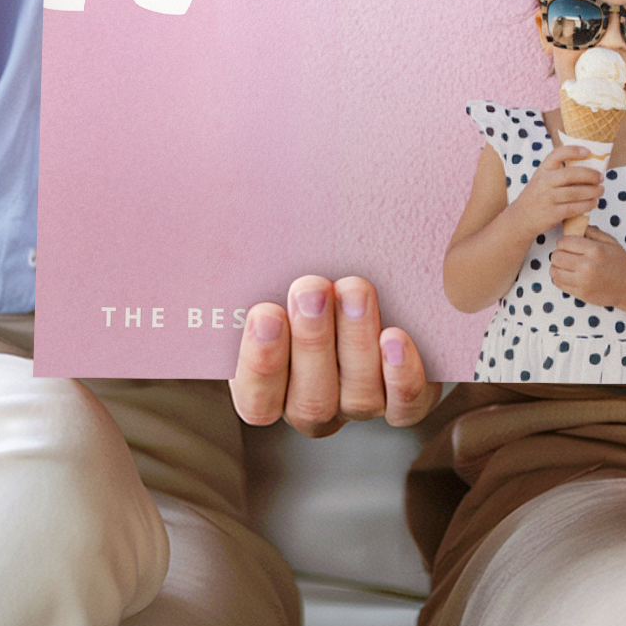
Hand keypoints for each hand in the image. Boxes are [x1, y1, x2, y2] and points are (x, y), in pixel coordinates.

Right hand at [231, 275, 436, 435]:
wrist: (386, 294)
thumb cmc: (318, 282)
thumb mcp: (281, 280)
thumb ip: (264, 274)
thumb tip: (217, 221)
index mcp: (274, 386)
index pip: (257, 401)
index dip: (259, 365)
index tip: (264, 314)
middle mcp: (317, 404)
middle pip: (310, 401)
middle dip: (311, 341)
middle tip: (311, 288)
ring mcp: (362, 404)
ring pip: (358, 397)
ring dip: (355, 341)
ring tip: (354, 290)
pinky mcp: (408, 400)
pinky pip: (406, 405)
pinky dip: (401, 376)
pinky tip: (394, 338)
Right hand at [513, 143, 605, 239]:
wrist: (521, 218)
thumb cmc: (537, 196)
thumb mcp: (542, 179)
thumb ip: (558, 172)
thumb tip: (587, 166)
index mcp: (542, 170)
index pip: (557, 154)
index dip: (573, 151)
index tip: (587, 152)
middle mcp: (544, 182)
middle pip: (570, 175)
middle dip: (590, 175)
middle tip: (601, 177)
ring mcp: (547, 198)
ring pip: (575, 193)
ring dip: (592, 191)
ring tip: (600, 190)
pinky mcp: (552, 214)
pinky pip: (573, 208)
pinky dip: (586, 205)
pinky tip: (593, 203)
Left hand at [548, 225, 625, 305]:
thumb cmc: (621, 262)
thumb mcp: (610, 241)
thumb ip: (592, 232)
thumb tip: (574, 226)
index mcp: (595, 250)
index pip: (564, 242)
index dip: (564, 242)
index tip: (569, 244)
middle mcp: (587, 266)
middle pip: (556, 256)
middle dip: (558, 253)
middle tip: (566, 255)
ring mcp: (583, 282)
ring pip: (554, 271)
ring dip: (557, 267)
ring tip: (565, 265)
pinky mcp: (581, 294)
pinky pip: (559, 284)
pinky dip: (559, 278)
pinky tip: (568, 275)